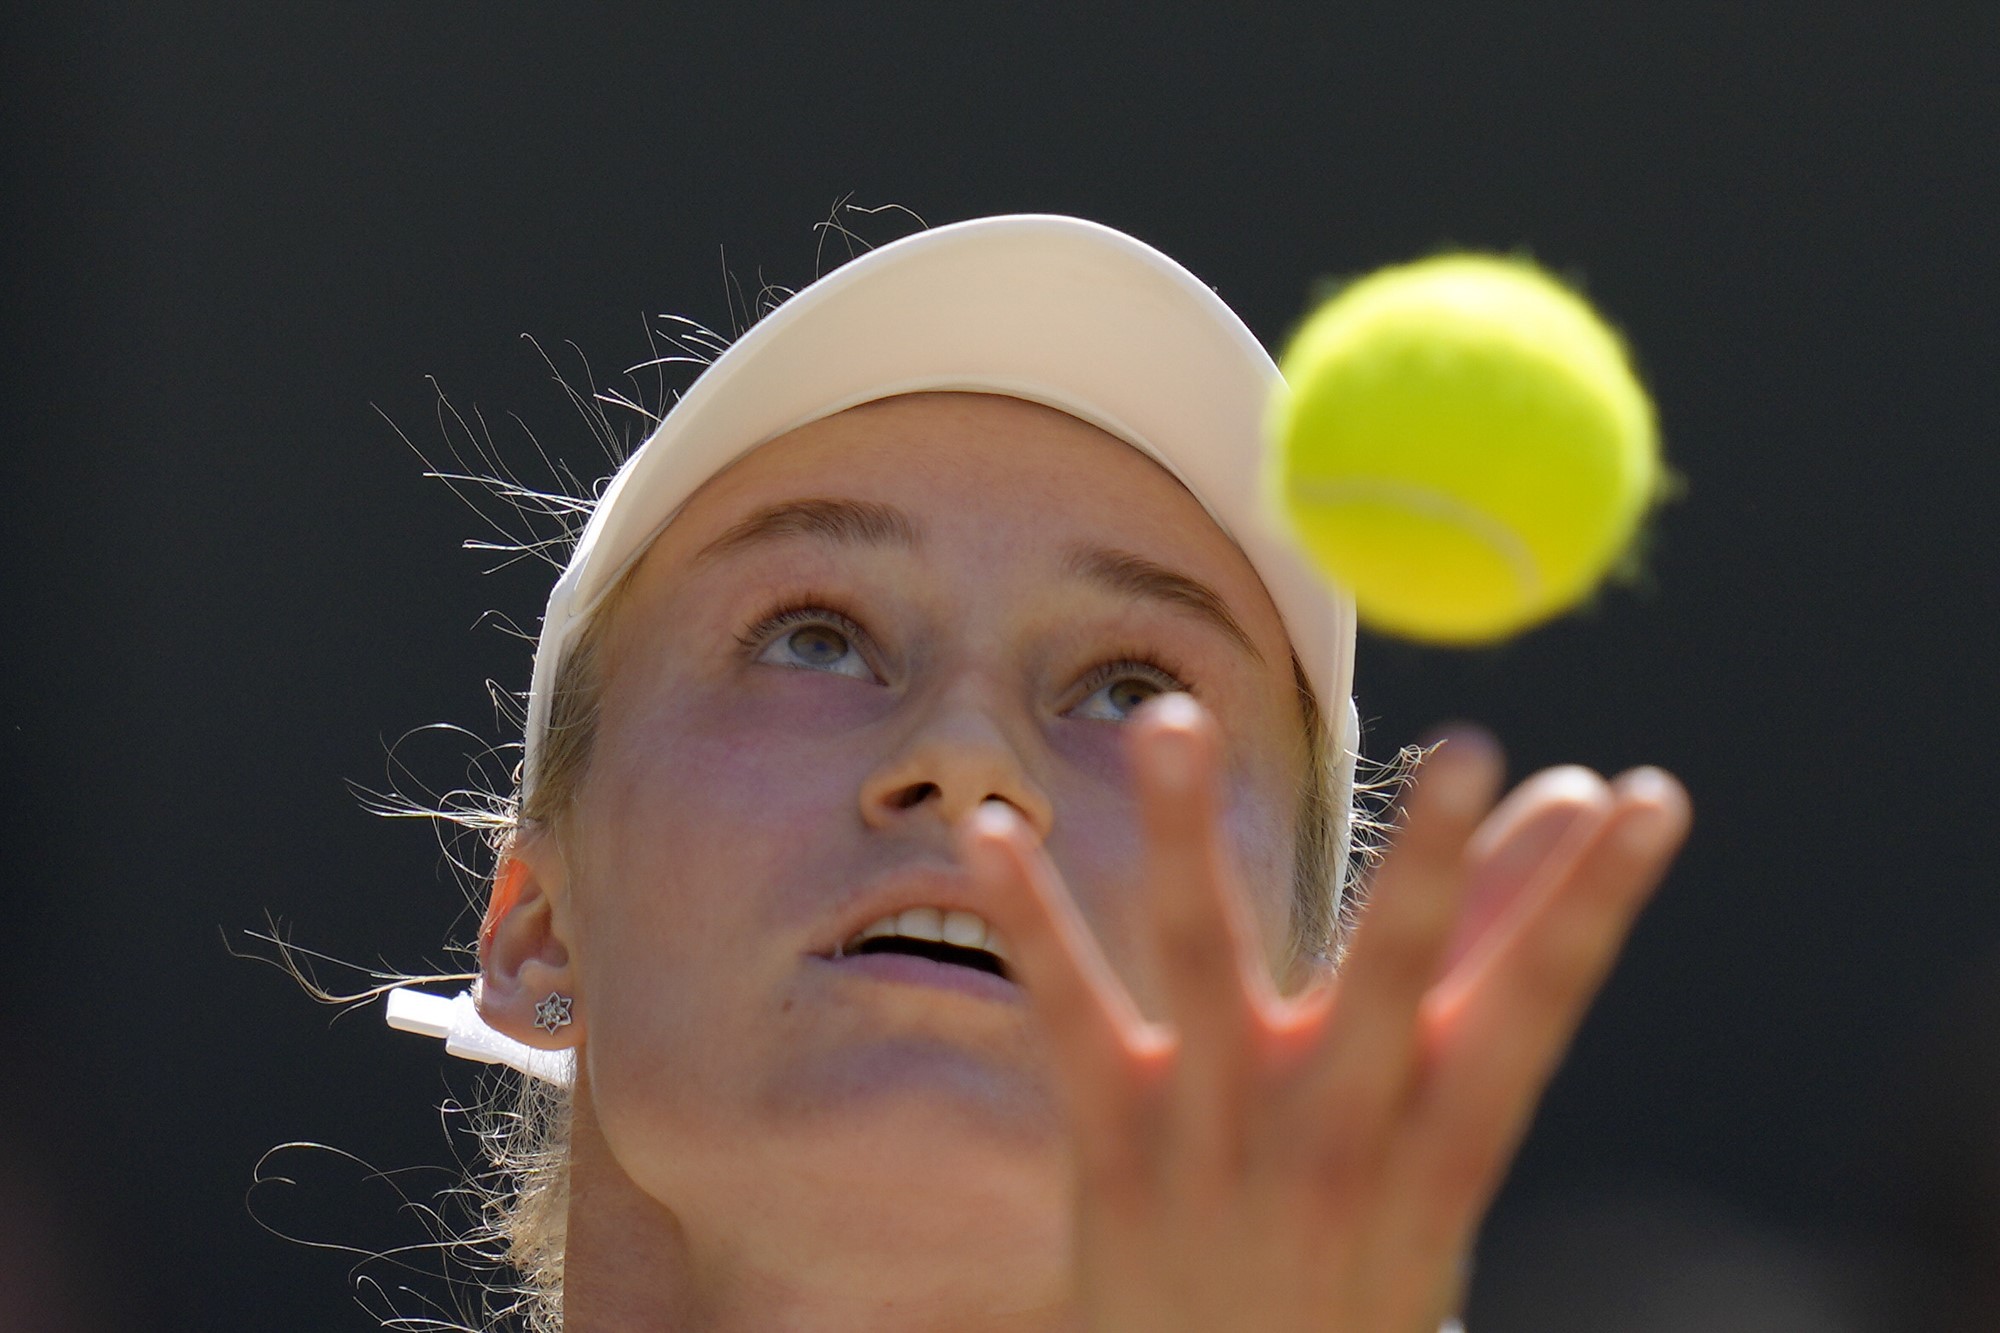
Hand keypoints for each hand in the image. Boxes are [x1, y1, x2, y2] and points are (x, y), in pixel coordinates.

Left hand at [961, 694, 1690, 1331]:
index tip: (1654, 797)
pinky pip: (1071, 1014)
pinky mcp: (1115, 1144)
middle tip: (1470, 750)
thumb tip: (1570, 801)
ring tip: (1170, 718)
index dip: (1600, 904)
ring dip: (1185, 833)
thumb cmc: (1355, 1251)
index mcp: (1439, 1145)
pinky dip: (1032, 920)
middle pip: (1393, 980)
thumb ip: (1489, 967)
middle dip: (1433, 869)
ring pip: (1204, 960)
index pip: (1539, 1007)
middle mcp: (1337, 1135)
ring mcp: (1218, 1135)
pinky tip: (989, 832)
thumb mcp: (1440, 1142)